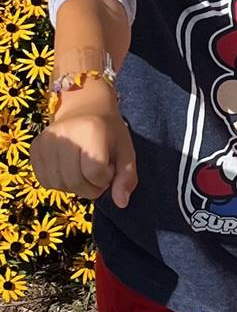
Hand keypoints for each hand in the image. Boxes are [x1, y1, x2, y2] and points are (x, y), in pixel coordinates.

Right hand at [31, 86, 137, 208]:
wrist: (84, 107)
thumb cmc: (109, 132)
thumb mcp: (126, 151)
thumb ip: (127, 177)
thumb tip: (121, 203)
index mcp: (91, 130)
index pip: (95, 172)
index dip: (106, 178)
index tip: (110, 167)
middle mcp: (65, 134)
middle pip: (74, 182)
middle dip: (91, 188)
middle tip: (98, 174)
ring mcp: (46, 140)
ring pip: (59, 185)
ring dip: (75, 187)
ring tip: (83, 169)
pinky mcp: (35, 148)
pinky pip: (45, 181)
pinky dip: (60, 183)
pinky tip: (69, 169)